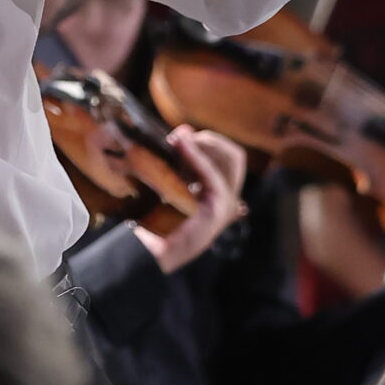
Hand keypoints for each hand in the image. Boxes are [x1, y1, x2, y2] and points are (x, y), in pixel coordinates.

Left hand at [134, 127, 248, 272]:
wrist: (150, 252)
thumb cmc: (157, 220)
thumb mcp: (172, 184)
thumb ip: (182, 162)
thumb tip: (183, 132)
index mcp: (218, 194)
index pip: (229, 157)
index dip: (210, 142)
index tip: (182, 136)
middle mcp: (228, 200)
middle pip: (234, 156)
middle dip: (210, 141)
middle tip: (181, 138)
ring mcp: (226, 205)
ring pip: (231, 160)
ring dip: (203, 145)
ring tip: (177, 141)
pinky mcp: (218, 209)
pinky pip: (212, 174)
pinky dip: (197, 155)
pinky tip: (182, 145)